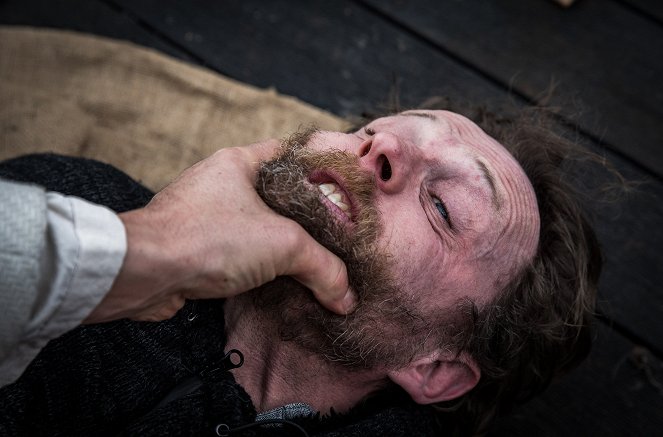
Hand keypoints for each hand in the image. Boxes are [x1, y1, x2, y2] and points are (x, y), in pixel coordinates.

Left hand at [86, 140, 353, 322]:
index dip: (318, 167)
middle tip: (333, 234)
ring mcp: (203, 216)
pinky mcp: (193, 247)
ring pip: (254, 226)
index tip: (342, 188)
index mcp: (239, 163)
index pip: (289, 153)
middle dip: (303, 216)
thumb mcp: (282, 244)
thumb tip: (346, 297)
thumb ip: (323, 267)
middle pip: (274, 195)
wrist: (143, 272)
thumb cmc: (209, 238)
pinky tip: (277, 283)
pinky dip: (257, 267)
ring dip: (279, 245)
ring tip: (311, 263)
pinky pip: (236, 252)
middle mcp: (219, 184)